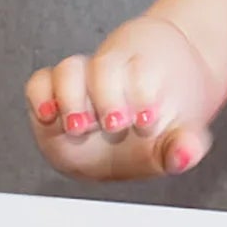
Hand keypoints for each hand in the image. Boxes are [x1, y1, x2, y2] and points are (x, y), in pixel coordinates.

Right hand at [24, 14, 217, 180]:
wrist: (141, 110)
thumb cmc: (160, 121)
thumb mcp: (178, 136)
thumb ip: (184, 146)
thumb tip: (185, 156)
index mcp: (147, 79)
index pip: (144, 74)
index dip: (144, 95)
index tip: (149, 121)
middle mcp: (112, 77)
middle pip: (104, 69)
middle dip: (108, 98)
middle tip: (116, 123)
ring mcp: (82, 84)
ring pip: (71, 70)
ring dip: (73, 97)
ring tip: (81, 126)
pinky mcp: (54, 96)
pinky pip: (40, 84)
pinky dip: (41, 95)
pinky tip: (48, 115)